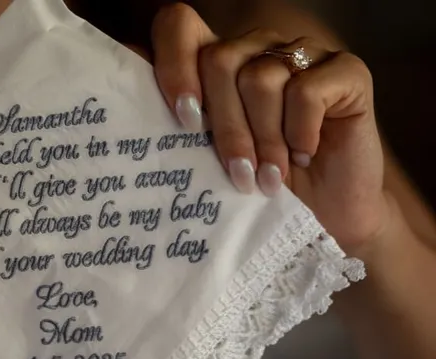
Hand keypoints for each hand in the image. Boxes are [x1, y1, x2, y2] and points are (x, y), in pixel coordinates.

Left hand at [150, 4, 387, 251]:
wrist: (327, 219)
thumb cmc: (258, 190)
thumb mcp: (206, 162)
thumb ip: (177, 131)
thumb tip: (125, 123)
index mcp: (215, 65)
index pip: (178, 27)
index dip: (173, 65)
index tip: (185, 120)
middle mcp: (256, 49)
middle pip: (219, 61)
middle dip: (225, 128)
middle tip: (239, 175)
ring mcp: (301, 55)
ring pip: (260, 77)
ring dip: (264, 140)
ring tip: (270, 178)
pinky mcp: (345, 71)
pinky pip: (307, 90)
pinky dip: (301, 131)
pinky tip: (305, 154)